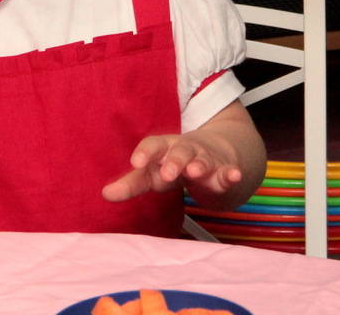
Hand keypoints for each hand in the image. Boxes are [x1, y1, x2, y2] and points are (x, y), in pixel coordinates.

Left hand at [101, 132, 242, 203]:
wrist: (217, 153)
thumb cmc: (177, 165)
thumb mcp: (154, 173)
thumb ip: (132, 184)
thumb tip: (105, 194)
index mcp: (165, 149)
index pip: (154, 145)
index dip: (145, 153)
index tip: (135, 163)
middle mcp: (186, 151)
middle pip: (180, 152)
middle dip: (174, 162)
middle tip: (167, 173)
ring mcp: (207, 159)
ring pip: (203, 161)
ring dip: (200, 165)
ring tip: (196, 171)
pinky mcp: (225, 171)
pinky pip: (228, 172)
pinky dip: (231, 174)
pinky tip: (234, 175)